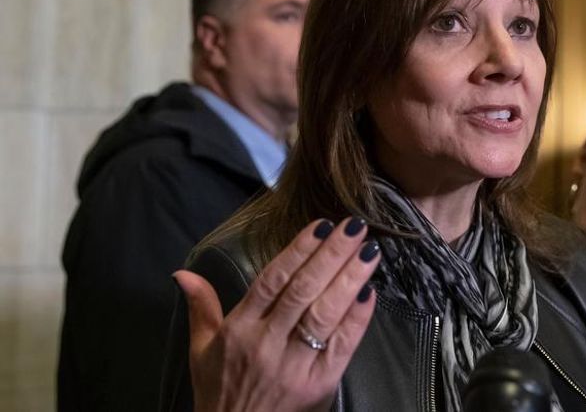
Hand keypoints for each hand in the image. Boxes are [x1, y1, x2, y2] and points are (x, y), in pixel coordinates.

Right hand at [175, 217, 379, 411]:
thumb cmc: (219, 392)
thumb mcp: (201, 350)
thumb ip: (201, 307)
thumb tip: (183, 273)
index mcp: (239, 329)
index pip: (272, 280)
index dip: (298, 250)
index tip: (322, 225)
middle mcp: (267, 343)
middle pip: (303, 290)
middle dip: (331, 254)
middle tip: (355, 226)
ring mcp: (294, 364)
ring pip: (324, 313)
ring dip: (349, 279)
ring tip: (368, 252)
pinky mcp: (318, 384)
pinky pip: (341, 345)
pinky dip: (357, 319)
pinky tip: (368, 293)